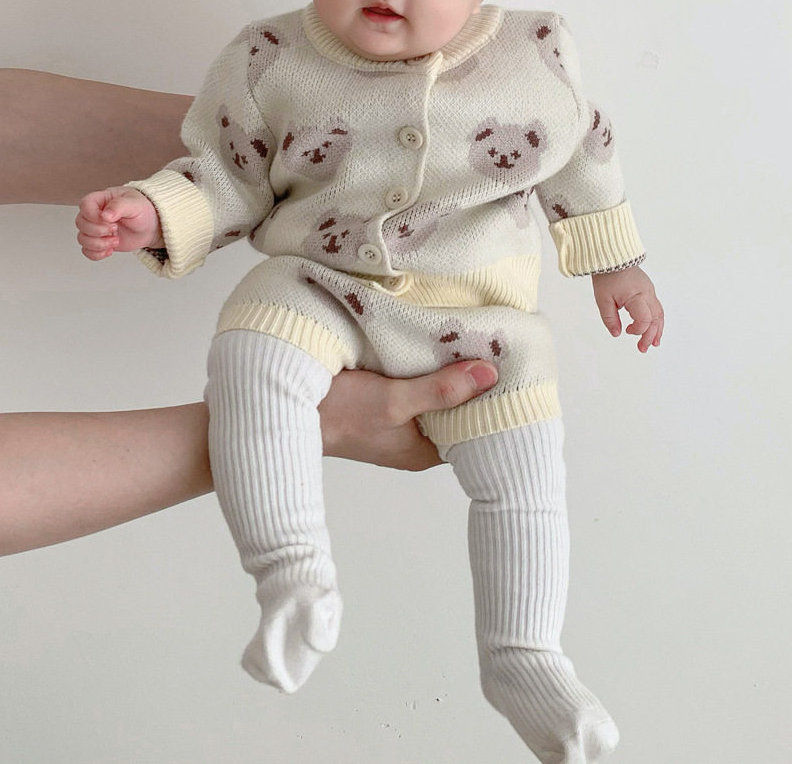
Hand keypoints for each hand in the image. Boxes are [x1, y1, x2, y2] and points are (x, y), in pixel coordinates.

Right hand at [75, 186, 161, 259]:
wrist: (152, 227)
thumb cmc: (144, 211)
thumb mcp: (135, 204)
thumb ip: (119, 206)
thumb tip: (105, 215)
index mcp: (102, 199)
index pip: (85, 204)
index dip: (92, 215)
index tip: (109, 220)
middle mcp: (96, 214)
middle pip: (81, 223)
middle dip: (97, 230)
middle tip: (115, 229)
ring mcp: (96, 229)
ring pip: (82, 238)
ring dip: (98, 243)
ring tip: (116, 240)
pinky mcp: (100, 242)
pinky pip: (87, 250)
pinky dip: (96, 254)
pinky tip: (110, 250)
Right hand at [319, 359, 498, 470]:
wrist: (281, 406)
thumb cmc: (334, 414)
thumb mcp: (393, 400)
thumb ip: (440, 390)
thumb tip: (488, 375)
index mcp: (424, 451)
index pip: (473, 428)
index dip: (491, 402)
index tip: (509, 371)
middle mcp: (415, 439)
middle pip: (456, 408)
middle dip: (471, 382)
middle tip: (494, 348)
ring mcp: (398, 420)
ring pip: (435, 393)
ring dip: (446, 370)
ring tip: (470, 341)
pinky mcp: (383, 400)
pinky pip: (415, 383)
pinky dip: (424, 366)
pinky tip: (434, 344)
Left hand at [591, 264, 663, 352]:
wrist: (611, 257)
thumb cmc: (607, 276)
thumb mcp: (603, 299)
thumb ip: (610, 318)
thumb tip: (617, 334)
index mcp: (637, 296)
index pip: (645, 319)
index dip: (637, 330)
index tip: (626, 331)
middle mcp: (647, 294)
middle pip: (655, 319)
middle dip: (650, 336)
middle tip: (642, 349)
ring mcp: (649, 291)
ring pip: (659, 314)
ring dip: (657, 329)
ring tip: (654, 343)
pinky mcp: (648, 290)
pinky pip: (656, 307)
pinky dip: (655, 320)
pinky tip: (652, 329)